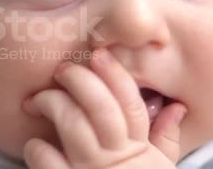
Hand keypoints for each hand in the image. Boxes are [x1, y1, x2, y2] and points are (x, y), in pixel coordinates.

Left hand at [23, 48, 186, 168]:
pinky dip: (36, 147)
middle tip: (63, 71)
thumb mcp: (159, 168)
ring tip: (39, 100)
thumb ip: (166, 137)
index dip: (114, 74)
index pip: (129, 102)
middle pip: (97, 106)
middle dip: (78, 80)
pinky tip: (36, 144)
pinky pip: (45, 158)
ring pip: (70, 123)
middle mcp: (113, 157)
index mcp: (137, 147)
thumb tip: (176, 106)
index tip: (98, 53)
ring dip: (51, 103)